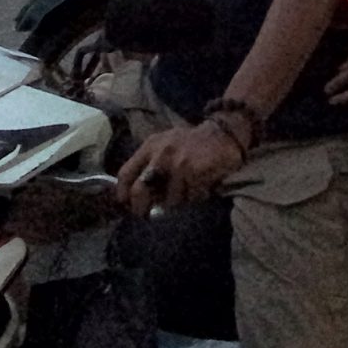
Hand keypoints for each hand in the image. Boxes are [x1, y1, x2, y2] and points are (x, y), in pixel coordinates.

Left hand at [117, 120, 242, 213]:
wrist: (224, 132)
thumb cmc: (192, 144)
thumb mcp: (166, 146)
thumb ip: (150, 165)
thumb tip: (136, 197)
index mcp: (150, 146)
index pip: (125, 173)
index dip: (123, 194)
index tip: (127, 205)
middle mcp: (161, 154)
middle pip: (139, 191)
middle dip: (141, 207)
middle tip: (148, 215)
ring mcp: (178, 163)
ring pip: (169, 200)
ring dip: (179, 201)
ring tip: (188, 190)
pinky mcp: (194, 172)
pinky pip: (190, 198)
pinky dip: (196, 197)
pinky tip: (202, 186)